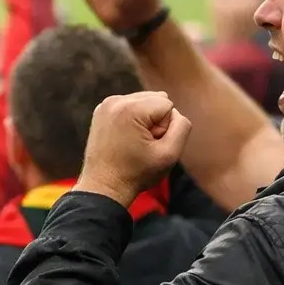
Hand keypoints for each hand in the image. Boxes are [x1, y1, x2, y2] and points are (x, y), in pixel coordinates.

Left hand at [74, 92, 191, 206]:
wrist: (104, 186)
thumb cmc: (137, 174)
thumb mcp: (170, 154)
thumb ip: (182, 127)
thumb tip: (174, 112)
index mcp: (130, 108)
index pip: (168, 105)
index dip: (165, 128)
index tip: (150, 145)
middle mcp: (116, 100)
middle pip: (155, 98)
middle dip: (155, 121)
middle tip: (142, 144)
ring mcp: (106, 104)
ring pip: (144, 101)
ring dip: (145, 120)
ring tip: (133, 142)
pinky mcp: (102, 110)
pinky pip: (130, 105)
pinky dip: (133, 119)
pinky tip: (125, 138)